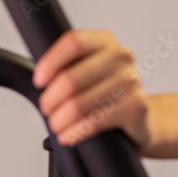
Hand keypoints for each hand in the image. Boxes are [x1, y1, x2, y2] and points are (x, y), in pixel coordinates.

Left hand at [33, 30, 149, 149]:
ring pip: (80, 103)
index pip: (73, 42)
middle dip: (51, 98)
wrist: (138, 115)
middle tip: (46, 108)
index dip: (51, 62)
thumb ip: (67, 67)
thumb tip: (41, 78)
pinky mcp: (136, 106)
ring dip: (61, 119)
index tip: (39, 80)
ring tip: (56, 125)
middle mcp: (121, 56)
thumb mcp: (87, 71)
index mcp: (106, 41)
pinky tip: (69, 135)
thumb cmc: (106, 91)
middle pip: (71, 78)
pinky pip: (95, 121)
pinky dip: (76, 132)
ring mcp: (131, 81)